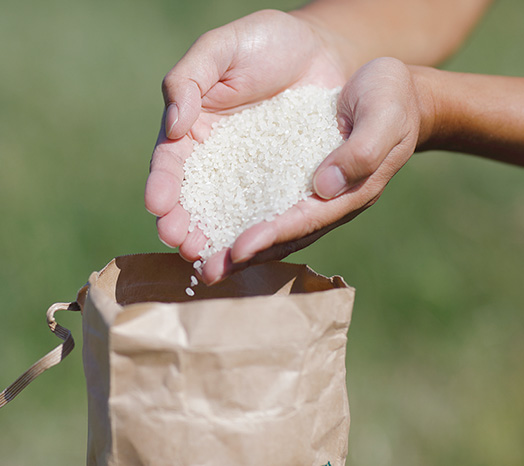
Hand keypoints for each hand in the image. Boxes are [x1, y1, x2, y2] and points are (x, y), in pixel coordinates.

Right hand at [145, 9, 348, 281]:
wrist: (324, 51)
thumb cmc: (266, 42)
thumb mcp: (220, 48)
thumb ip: (187, 79)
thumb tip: (173, 126)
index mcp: (192, 129)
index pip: (169, 163)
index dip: (162, 185)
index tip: (159, 206)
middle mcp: (215, 160)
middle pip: (192, 198)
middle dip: (183, 224)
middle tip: (181, 244)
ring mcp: (247, 177)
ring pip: (225, 213)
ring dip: (213, 239)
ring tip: (204, 259)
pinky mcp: (280, 186)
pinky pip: (265, 212)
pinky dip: (254, 233)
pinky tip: (245, 253)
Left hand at [223, 57, 427, 280]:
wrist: (382, 86)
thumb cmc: (390, 98)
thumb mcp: (385, 114)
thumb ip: (362, 150)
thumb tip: (323, 187)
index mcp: (348, 192)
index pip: (305, 220)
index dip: (272, 236)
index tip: (238, 250)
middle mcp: (319, 200)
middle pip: (277, 234)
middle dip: (241, 254)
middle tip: (205, 271)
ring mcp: (301, 191)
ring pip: (261, 221)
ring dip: (227, 239)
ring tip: (192, 255)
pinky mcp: (284, 175)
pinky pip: (254, 196)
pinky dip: (228, 209)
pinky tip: (201, 216)